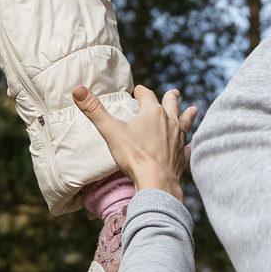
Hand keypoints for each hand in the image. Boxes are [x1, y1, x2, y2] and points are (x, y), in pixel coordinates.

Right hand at [72, 83, 198, 194]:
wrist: (156, 182)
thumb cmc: (134, 155)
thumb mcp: (111, 131)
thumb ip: (94, 110)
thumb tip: (77, 89)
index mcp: (152, 113)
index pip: (146, 95)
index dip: (141, 92)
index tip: (137, 90)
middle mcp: (169, 122)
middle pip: (171, 105)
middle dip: (171, 98)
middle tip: (174, 92)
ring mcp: (178, 140)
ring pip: (185, 123)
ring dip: (188, 116)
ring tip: (193, 109)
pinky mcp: (182, 157)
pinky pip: (187, 148)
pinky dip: (188, 145)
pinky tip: (190, 145)